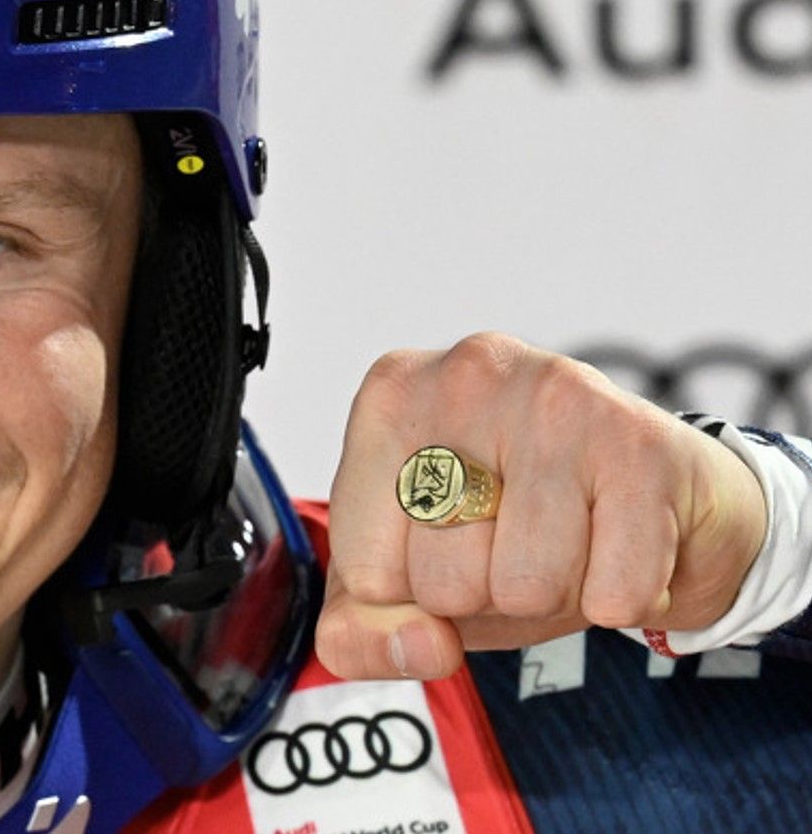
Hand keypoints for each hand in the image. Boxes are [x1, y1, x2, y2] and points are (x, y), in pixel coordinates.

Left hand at [315, 333, 768, 680]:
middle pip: (443, 584)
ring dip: (555, 598)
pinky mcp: (640, 442)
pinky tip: (622, 546)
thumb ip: (362, 633)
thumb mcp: (404, 581)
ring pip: (525, 588)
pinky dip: (622, 601)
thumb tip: (425, 646)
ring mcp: (556, 396)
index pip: (366, 574)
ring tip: (570, 544)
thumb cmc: (510, 526)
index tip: (446, 549)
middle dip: (486, 596)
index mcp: (389, 400)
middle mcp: (466, 376)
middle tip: (519, 545)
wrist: (661, 494)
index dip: (412, 596)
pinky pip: (613, 594)